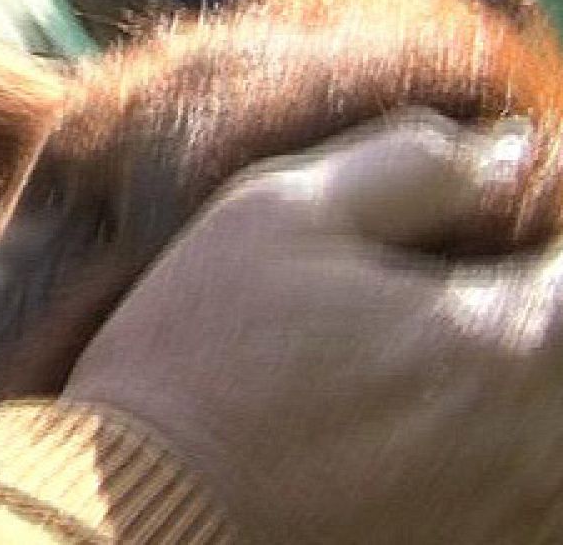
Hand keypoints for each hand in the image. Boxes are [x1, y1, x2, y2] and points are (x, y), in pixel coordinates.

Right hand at [63, 110, 562, 542]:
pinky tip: (434, 418)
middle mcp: (536, 442)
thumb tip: (506, 152)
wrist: (141, 509)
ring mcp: (515, 511)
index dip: (548, 222)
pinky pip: (539, 487)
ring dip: (529, 371)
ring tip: (437, 345)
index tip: (504, 212)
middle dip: (538, 289)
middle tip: (471, 269)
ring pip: (562, 421)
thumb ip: (412, 164)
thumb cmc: (200, 356)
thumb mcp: (276, 212)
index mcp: (503, 342)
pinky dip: (515, 441)